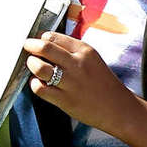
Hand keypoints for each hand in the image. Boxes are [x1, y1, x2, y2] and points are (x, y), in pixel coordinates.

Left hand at [23, 31, 142, 134]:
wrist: (119, 109)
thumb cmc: (103, 84)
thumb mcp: (92, 60)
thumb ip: (72, 51)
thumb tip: (45, 43)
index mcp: (85, 51)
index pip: (53, 37)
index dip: (41, 39)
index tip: (37, 42)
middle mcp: (78, 64)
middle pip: (44, 48)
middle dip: (30, 46)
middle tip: (27, 47)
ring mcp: (71, 82)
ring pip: (39, 67)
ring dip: (32, 64)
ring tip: (34, 66)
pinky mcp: (65, 100)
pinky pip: (40, 88)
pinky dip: (35, 84)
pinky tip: (40, 84)